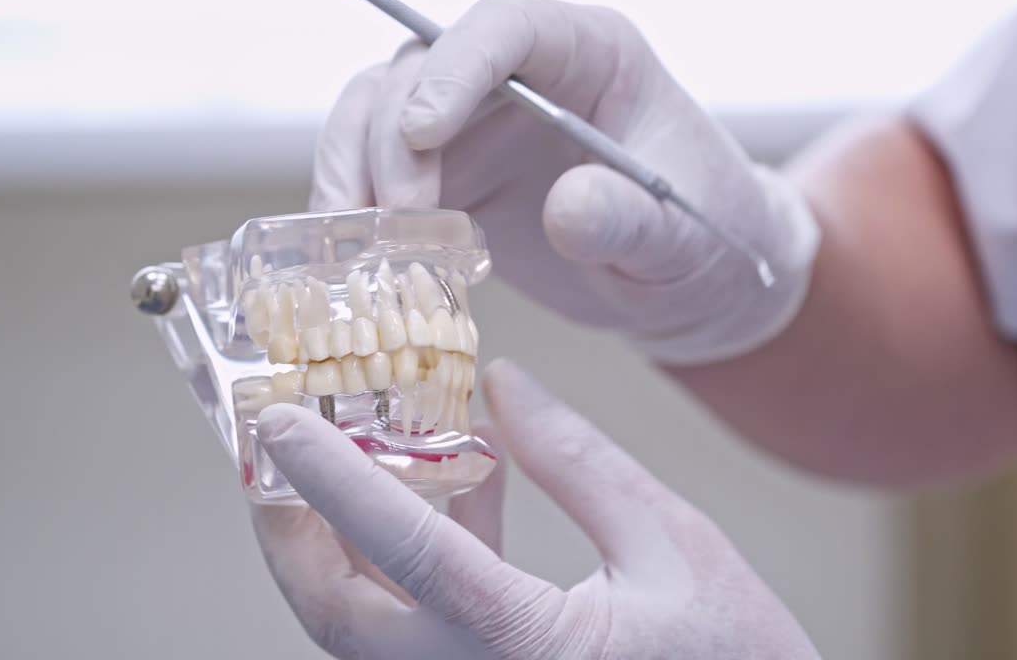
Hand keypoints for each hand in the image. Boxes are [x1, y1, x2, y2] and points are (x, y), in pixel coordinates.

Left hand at [250, 359, 820, 658]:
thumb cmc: (738, 659)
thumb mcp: (671, 544)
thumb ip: (579, 463)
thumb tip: (507, 383)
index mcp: (525, 648)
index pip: (404, 551)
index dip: (331, 478)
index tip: (278, 421)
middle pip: (343, 614)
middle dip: (294, 528)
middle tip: (279, 447)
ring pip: (367, 627)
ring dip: (344, 540)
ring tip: (352, 448)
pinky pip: (418, 628)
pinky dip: (409, 559)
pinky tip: (455, 485)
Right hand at [312, 0, 819, 364]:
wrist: (691, 282)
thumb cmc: (708, 238)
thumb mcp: (683, 238)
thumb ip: (631, 219)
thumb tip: (567, 208)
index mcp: (590, 54)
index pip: (504, 28)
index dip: (454, 68)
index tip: (422, 132)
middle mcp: (521, 74)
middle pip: (419, 69)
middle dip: (390, 142)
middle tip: (395, 225)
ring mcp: (478, 121)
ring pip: (377, 114)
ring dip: (353, 173)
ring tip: (355, 249)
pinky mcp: (453, 173)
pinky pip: (381, 176)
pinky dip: (360, 215)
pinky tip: (365, 266)